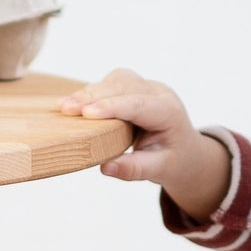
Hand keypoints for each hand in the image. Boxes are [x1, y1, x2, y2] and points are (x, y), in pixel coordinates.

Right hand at [59, 68, 231, 218]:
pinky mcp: (133, 87)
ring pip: (116, 80)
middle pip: (123, 87)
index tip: (86, 113)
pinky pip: (111, 83)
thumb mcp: (159, 170)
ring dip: (89, 92)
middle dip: (92, 97)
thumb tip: (105, 168)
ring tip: (65, 107)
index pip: (139, 105)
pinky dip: (92, 92)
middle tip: (65, 109)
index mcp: (169, 113)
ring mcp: (146, 87)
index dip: (111, 107)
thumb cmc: (173, 161)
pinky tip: (74, 103)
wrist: (185, 152)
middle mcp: (159, 94)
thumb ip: (134, 169)